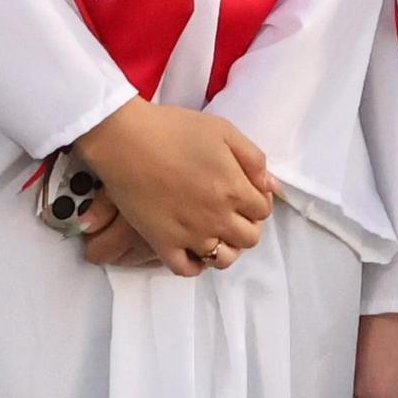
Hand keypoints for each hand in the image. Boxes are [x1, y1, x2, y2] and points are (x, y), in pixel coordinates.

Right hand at [70, 98, 275, 278]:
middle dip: (247, 224)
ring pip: (224, 259)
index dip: (258, 200)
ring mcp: (190, 235)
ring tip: (216, 229)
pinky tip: (194, 247)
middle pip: (249, 238)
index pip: (263, 210)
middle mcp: (218, 218)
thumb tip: (271, 186)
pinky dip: (196, 263)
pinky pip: (187, 269)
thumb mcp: (223, 130)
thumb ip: (253, 159)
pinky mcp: (163, 244)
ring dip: (227, 246)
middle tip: (231, 209)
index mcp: (234, 189)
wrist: (126, 140)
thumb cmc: (175, 129)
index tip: (245, 190)